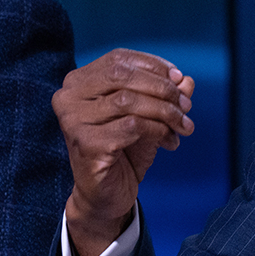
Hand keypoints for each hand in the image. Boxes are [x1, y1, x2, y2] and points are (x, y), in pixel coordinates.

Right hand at [54, 50, 195, 255]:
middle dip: (162, 88)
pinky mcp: (86, 144)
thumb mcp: (147, 117)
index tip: (179, 80)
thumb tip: (186, 80)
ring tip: (183, 126)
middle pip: (123, 76)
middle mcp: (68, 97)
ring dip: (165, 112)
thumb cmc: (123, 151)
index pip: (119, 59)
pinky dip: (159, 131)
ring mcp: (74, 121)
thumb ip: (164, 96)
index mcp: (78, 82)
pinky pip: (133, 126)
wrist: (106, 196)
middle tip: (186, 105)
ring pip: (129, 101)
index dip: (154, 66)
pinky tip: (169, 142)